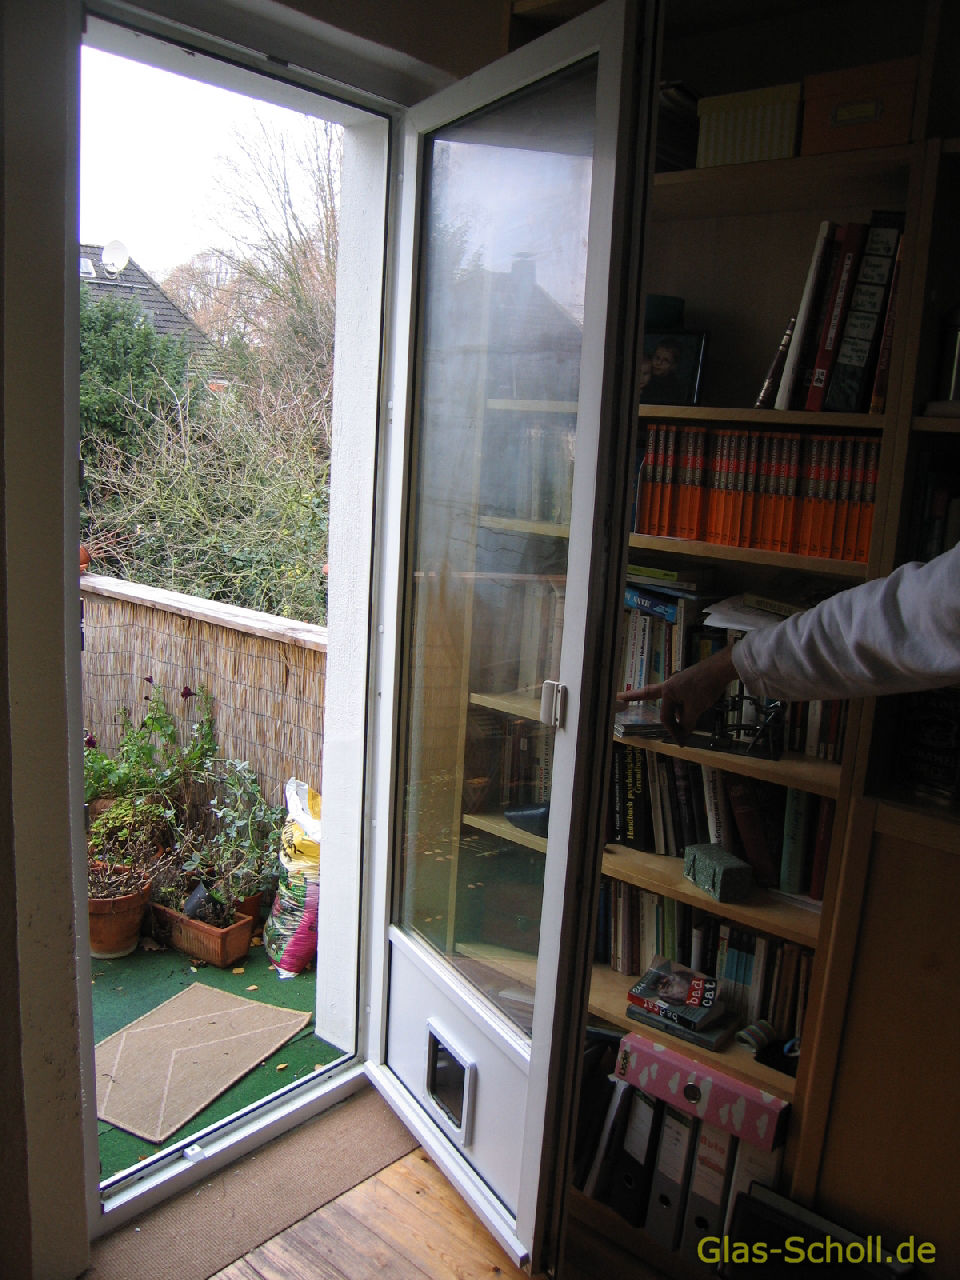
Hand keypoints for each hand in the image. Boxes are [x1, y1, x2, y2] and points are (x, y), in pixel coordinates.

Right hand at [616, 644, 737, 743]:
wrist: (721, 668)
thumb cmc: (705, 686)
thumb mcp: (696, 708)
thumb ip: (687, 722)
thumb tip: (683, 733)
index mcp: (668, 691)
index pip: (666, 717)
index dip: (672, 731)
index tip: (680, 742)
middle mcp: (670, 685)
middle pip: (650, 694)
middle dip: (635, 696)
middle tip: (618, 696)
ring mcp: (679, 682)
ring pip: (672, 701)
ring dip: (676, 711)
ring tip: (684, 716)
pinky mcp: (688, 682)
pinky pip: (681, 696)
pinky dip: (683, 705)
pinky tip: (693, 708)